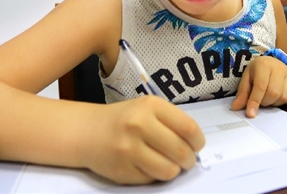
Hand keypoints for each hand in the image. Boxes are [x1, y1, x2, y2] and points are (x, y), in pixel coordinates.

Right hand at [81, 95, 204, 184]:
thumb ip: (172, 122)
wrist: (88, 131)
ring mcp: (129, 149)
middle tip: (187, 160)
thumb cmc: (125, 119)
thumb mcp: (148, 109)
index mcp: (151, 106)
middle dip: (189, 160)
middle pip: (181, 151)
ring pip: (169, 170)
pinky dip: (154, 175)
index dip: (198, 141)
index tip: (198, 145)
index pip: (188, 128)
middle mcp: (139, 125)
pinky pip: (151, 180)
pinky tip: (147, 165)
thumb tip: (196, 145)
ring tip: (169, 164)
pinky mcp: (121, 170)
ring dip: (174, 170)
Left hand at [231, 55, 286, 117]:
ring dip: (274, 103)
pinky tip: (278, 97)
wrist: (272, 62)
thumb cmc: (257, 71)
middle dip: (265, 102)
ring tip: (269, 97)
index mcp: (264, 65)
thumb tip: (236, 108)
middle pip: (273, 93)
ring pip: (284, 97)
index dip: (255, 101)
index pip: (260, 86)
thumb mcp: (246, 78)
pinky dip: (285, 102)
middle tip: (260, 100)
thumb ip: (242, 93)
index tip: (250, 114)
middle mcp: (279, 68)